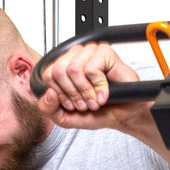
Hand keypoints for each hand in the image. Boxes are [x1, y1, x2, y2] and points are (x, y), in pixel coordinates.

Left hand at [35, 42, 151, 132]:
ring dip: (86, 91)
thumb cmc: (97, 112)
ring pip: (73, 69)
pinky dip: (98, 86)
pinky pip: (91, 69)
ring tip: (94, 99)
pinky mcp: (105, 52)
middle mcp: (75, 56)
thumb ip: (48, 109)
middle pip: (58, 70)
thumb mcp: (65, 117)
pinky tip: (104, 93)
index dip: (59, 93)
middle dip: (72, 93)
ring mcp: (90, 52)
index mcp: (63, 66)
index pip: (48, 74)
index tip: (71, 103)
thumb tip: (48, 93)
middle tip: (84, 102)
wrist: (122, 115)